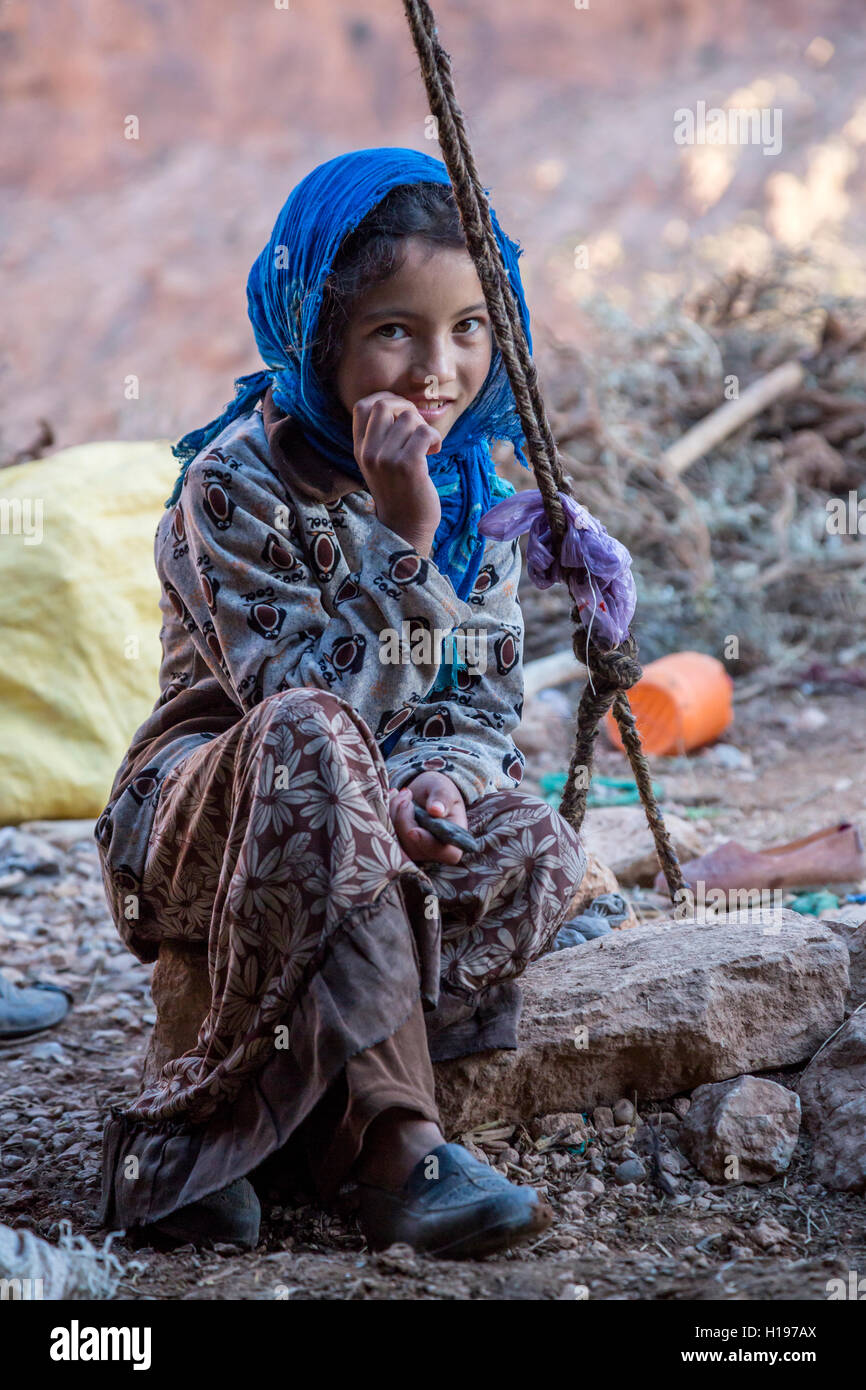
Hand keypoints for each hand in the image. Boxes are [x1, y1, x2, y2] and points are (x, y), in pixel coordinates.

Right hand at [351, 391, 441, 554]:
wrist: (406, 527)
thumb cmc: (401, 492)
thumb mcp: (380, 464)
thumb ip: (383, 437)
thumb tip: (403, 405)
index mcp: (360, 449)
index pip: (362, 406)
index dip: (385, 399)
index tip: (402, 412)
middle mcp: (369, 453)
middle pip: (384, 404)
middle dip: (407, 409)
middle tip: (418, 429)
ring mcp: (386, 459)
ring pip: (409, 418)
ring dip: (425, 428)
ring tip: (427, 446)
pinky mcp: (408, 466)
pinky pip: (424, 432)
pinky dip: (435, 438)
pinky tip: (434, 452)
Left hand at [387, 772, 467, 865]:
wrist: (424, 792)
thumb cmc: (439, 791)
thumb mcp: (444, 789)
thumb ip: (442, 798)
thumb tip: (436, 810)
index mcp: (452, 843)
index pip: (443, 853)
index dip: (427, 843)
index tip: (413, 831)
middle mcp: (432, 853)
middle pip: (413, 848)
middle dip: (404, 819)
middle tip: (407, 795)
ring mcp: (413, 851)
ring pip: (396, 842)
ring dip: (393, 815)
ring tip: (403, 795)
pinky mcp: (398, 846)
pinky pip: (385, 835)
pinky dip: (386, 815)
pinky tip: (393, 799)